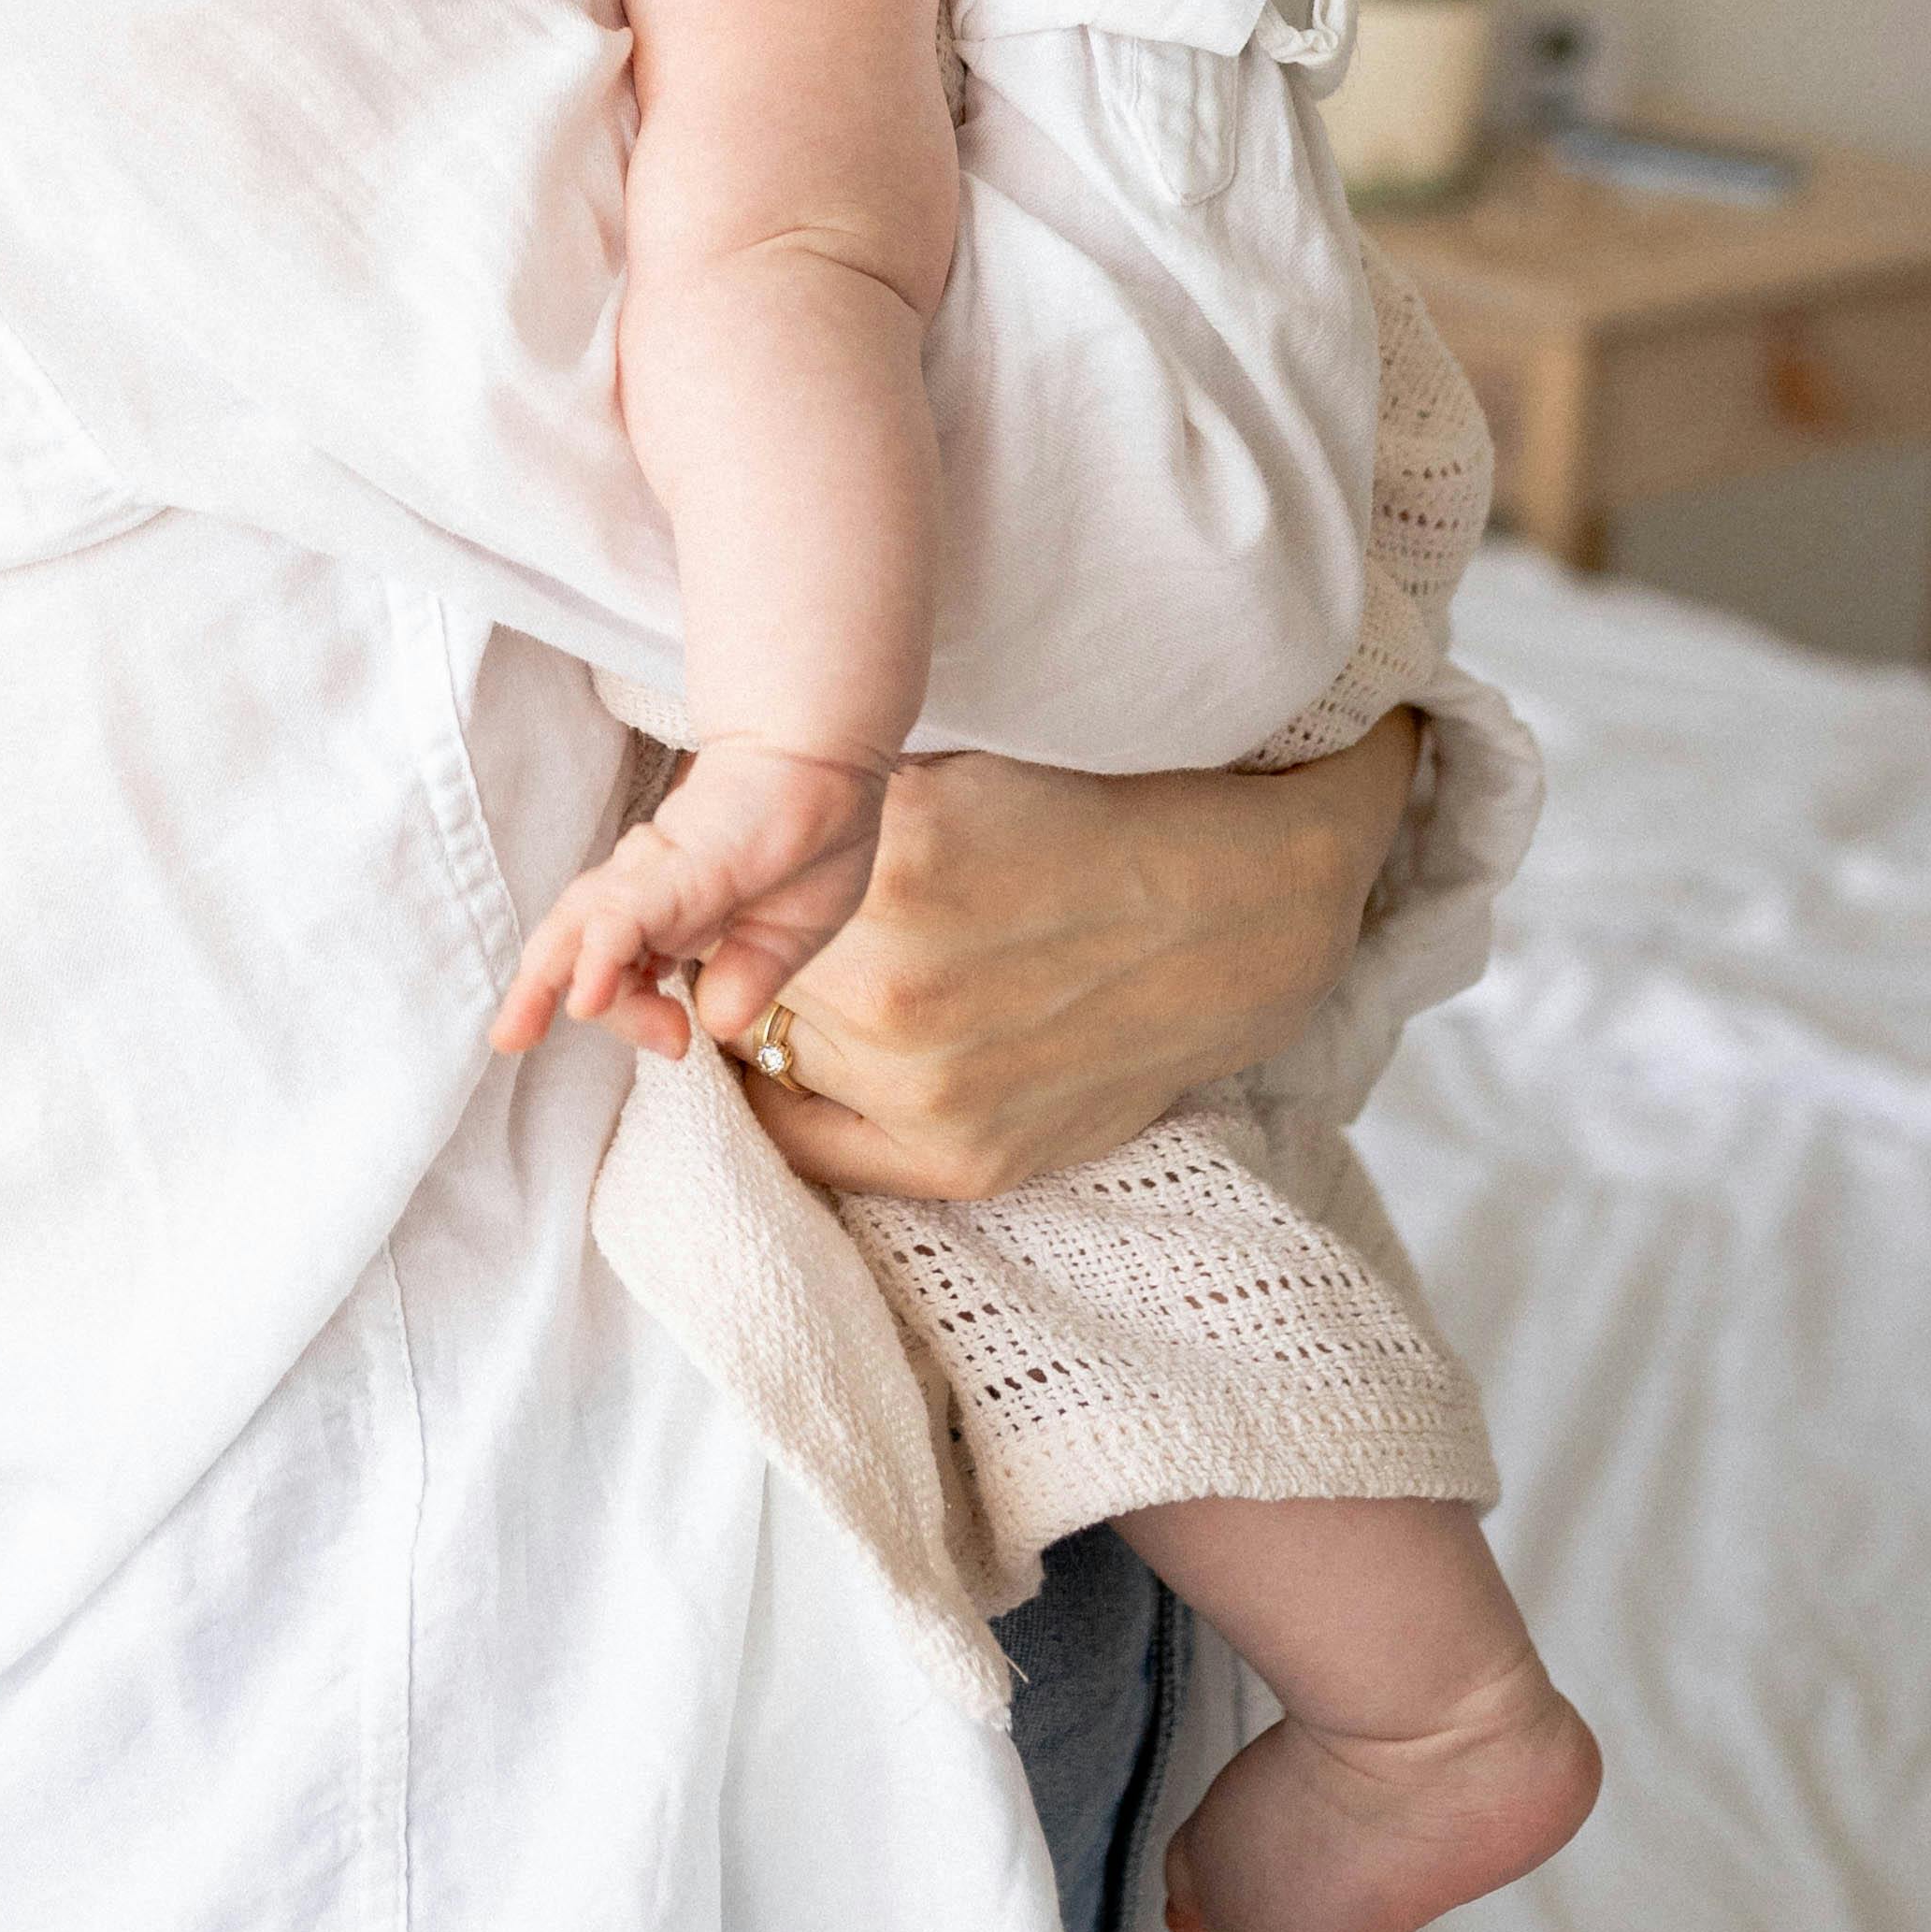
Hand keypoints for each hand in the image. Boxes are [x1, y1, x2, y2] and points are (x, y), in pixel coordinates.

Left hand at [491, 740, 889, 1068]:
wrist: (829, 756)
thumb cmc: (814, 834)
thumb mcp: (790, 933)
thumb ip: (749, 976)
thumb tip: (714, 1023)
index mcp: (674, 916)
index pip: (622, 972)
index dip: (633, 1013)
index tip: (678, 1043)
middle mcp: (650, 893)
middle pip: (578, 950)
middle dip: (548, 999)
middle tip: (539, 1041)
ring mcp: (657, 874)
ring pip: (579, 926)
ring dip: (540, 981)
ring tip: (510, 1032)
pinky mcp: (676, 863)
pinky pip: (625, 918)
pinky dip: (600, 958)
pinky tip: (585, 1000)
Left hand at [736, 715, 1419, 1199]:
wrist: (1241, 912)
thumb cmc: (1086, 819)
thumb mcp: (945, 769)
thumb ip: (821, 812)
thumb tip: (689, 830)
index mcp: (888, 862)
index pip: (711, 890)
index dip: (702, 877)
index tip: (704, 871)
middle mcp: (896, 985)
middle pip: (724, 973)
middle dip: (729, 943)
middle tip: (751, 921)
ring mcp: (926, 1087)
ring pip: (760, 1050)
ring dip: (767, 1013)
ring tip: (818, 972)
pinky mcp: (958, 1162)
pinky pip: (802, 1142)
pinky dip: (788, 1094)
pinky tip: (808, 1050)